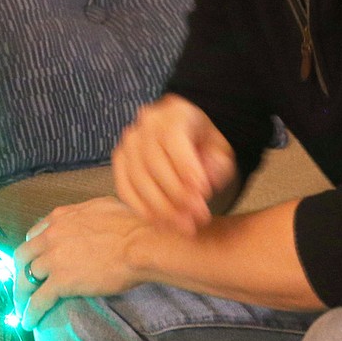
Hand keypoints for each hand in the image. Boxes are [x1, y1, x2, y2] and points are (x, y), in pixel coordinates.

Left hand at [13, 197, 148, 328]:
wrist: (140, 245)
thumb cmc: (132, 225)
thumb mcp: (102, 206)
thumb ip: (85, 213)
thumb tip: (88, 217)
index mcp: (60, 218)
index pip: (34, 235)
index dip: (33, 251)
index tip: (35, 261)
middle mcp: (50, 236)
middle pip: (23, 256)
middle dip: (20, 272)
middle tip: (23, 286)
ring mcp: (53, 259)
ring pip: (26, 279)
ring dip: (21, 295)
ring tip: (22, 308)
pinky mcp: (61, 282)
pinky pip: (38, 300)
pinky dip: (30, 313)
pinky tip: (29, 322)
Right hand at [111, 94, 236, 234]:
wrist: (187, 135)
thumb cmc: (205, 143)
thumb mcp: (221, 149)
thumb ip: (218, 164)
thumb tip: (206, 182)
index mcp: (173, 114)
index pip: (173, 139)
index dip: (186, 168)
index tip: (203, 193)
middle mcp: (144, 125)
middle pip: (153, 163)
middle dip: (177, 195)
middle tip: (199, 216)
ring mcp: (128, 144)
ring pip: (137, 179)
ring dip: (161, 208)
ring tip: (185, 226)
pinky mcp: (120, 163)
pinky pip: (125, 189)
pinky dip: (143, 210)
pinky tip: (163, 223)